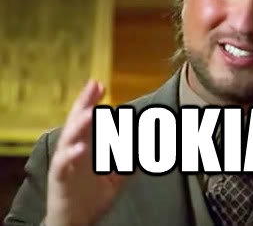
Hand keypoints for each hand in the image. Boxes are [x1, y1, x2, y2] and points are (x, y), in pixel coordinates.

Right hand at [44, 80, 125, 225]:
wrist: (75, 222)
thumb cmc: (93, 196)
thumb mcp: (117, 176)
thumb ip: (130, 161)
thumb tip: (147, 147)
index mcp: (86, 146)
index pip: (89, 119)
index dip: (93, 101)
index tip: (101, 85)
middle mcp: (74, 150)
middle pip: (77, 122)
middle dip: (85, 103)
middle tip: (94, 86)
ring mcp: (65, 164)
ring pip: (69, 139)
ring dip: (79, 125)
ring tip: (90, 112)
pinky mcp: (60, 180)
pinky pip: (63, 166)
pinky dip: (71, 155)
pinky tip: (80, 147)